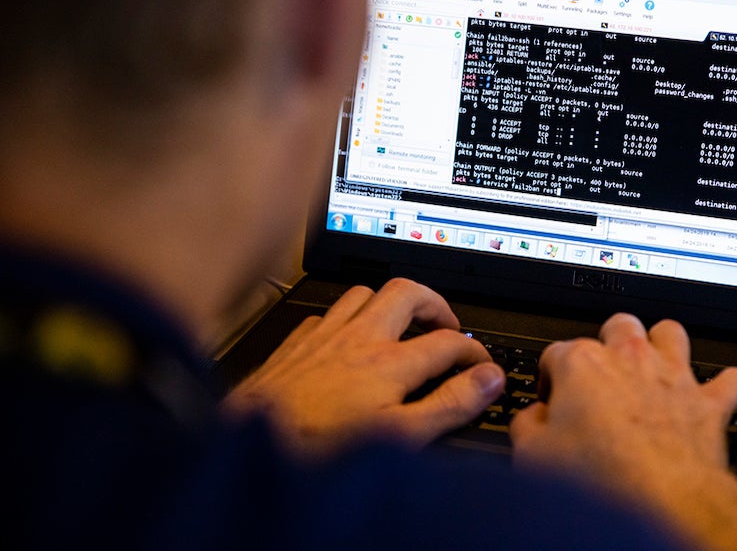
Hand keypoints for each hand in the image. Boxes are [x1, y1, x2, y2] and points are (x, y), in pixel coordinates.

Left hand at [224, 278, 504, 455]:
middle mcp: (358, 339)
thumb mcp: (399, 435)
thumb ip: (449, 405)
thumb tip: (486, 382)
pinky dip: (343, 320)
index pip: (449, 342)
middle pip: (407, 293)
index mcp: (389, 362)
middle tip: (446, 323)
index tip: (482, 368)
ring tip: (399, 321)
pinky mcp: (295, 344)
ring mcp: (324, 337)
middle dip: (435, 303)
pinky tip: (343, 338)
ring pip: (364, 294)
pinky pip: (325, 314)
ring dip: (388, 303)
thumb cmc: (316, 444)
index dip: (474, 352)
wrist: (250, 440)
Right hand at [509, 313, 736, 550]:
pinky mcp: (708, 403)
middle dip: (609, 341)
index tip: (551, 400)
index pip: (556, 352)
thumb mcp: (533, 454)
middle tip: (603, 371)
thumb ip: (527, 425)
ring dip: (664, 345)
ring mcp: (672, 377)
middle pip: (618, 324)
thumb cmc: (601, 477)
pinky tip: (721, 392)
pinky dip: (727, 384)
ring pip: (671, 333)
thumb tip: (532, 420)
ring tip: (654, 364)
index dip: (550, 378)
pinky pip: (731, 380)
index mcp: (582, 363)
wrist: (660, 501)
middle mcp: (630, 359)